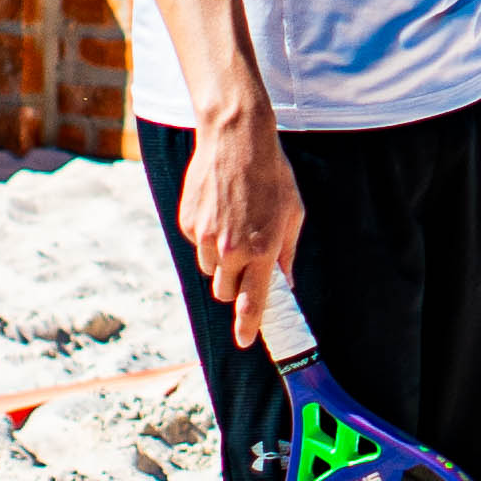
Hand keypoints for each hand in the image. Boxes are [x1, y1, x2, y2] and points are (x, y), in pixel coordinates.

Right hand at [184, 113, 306, 350]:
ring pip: (209, 269)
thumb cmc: (273, 176)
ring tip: (236, 227)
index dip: (248, 326)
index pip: (252, 302)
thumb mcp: (293, 213)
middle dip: (235, 286)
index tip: (246, 341)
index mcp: (262, 249)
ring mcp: (205, 237)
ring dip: (222, 261)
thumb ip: (287, 252)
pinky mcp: (187, 223)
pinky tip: (221, 210)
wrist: (236, 140)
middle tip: (247, 265)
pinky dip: (208, 237)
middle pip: (225, 291)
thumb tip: (284, 282)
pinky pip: (197, 244)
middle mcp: (231, 248)